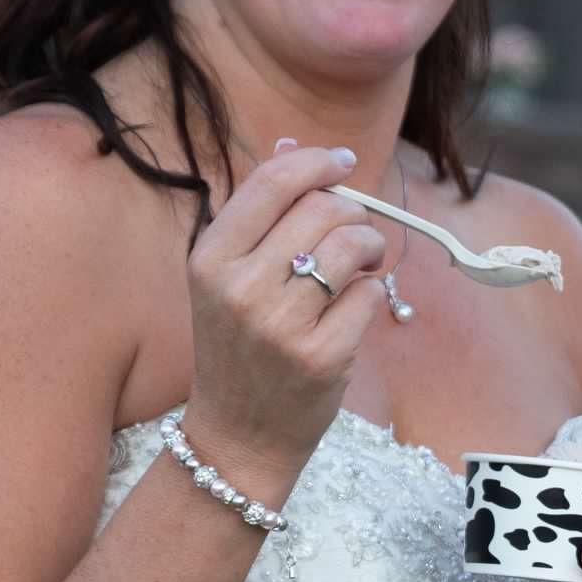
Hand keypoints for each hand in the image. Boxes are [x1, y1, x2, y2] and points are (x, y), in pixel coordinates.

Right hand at [182, 141, 395, 499]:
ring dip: (369, 248)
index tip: (343, 162)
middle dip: (352, 213)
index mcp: (210, 257)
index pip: (274, 180)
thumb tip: (293, 144)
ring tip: (360, 265)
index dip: (319, 162)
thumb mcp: (228, 277)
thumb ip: (260, 211)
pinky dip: (372, 295)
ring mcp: (280, 324)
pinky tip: (353, 309)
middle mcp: (239, 287)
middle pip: (323, 208)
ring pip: (352, 245)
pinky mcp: (321, 356)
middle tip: (352, 236)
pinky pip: (369, 294)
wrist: (238, 436)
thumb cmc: (239, 347)